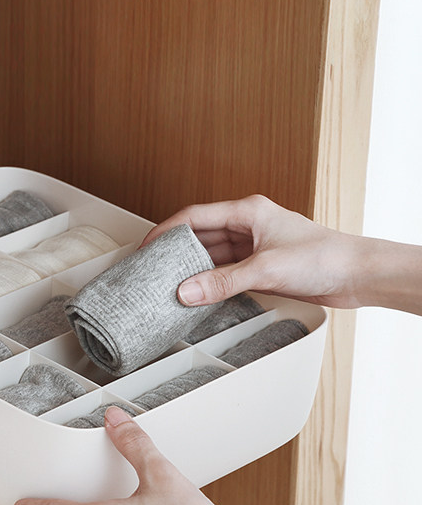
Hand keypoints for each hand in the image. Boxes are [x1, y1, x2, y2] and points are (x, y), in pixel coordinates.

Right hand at [140, 194, 364, 308]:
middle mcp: (248, 226)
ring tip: (170, 284)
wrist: (357, 275)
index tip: (147, 246)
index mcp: (247, 211)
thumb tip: (186, 291)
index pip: (194, 216)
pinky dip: (210, 282)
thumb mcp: (265, 269)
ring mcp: (254, 247)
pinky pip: (226, 272)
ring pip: (212, 256)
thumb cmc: (324, 257)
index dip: (167, 230)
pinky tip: (198, 293)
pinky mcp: (261, 267)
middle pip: (200, 236)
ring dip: (194, 270)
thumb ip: (222, 282)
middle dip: (177, 252)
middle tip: (153, 269)